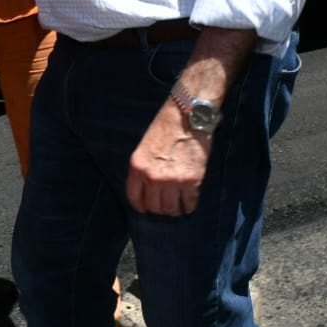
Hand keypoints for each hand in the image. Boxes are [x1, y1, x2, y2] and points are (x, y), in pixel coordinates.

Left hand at [125, 100, 210, 215]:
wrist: (188, 116)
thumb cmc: (167, 127)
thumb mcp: (145, 146)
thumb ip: (144, 167)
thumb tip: (149, 187)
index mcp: (137, 167)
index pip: (135, 197)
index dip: (141, 206)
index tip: (146, 209)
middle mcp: (152, 176)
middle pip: (154, 206)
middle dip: (160, 209)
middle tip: (167, 206)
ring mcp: (171, 180)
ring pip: (171, 209)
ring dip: (175, 210)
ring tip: (179, 207)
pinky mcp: (190, 180)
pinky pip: (189, 203)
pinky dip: (189, 206)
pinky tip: (190, 204)